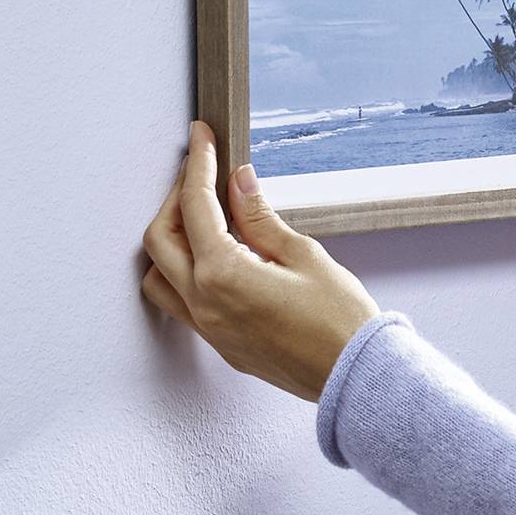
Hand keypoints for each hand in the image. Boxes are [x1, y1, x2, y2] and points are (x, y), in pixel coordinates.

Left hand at [141, 122, 380, 401]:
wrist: (356, 377)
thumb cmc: (340, 320)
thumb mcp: (304, 254)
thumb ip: (259, 217)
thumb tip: (238, 181)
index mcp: (223, 274)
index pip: (196, 206)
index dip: (198, 165)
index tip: (201, 138)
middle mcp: (204, 304)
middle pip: (161, 239)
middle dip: (175, 199)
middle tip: (200, 174)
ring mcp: (209, 329)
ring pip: (159, 276)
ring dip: (170, 241)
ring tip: (199, 217)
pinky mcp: (220, 345)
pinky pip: (180, 304)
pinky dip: (183, 272)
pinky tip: (211, 257)